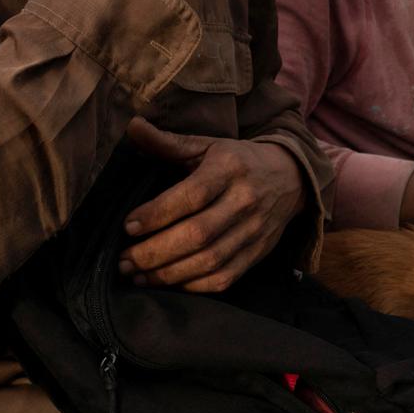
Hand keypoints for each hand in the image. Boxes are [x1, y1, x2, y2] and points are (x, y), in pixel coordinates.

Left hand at [117, 118, 305, 292]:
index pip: (192, 195)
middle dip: (155, 252)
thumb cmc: (237, 160)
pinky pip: (223, 278)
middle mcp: (245, 201)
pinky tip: (167, 281)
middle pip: (198, 234)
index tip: (128, 226)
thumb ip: (168, 142)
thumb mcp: (207, 145)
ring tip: (136, 275)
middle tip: (123, 260)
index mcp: (230, 168)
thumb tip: (133, 127)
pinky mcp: (257, 254)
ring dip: (168, 274)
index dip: (157, 213)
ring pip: (209, 261)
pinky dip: (192, 286)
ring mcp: (254, 231)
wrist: (290, 178)